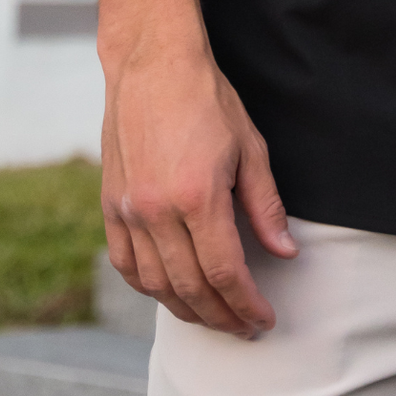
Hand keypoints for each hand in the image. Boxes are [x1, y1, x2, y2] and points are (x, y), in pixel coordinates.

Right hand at [100, 29, 297, 337]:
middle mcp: (157, 212)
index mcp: (198, 198)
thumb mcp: (251, 147)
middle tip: (245, 329)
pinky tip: (170, 293)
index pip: (224, 273)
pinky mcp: (110, 206)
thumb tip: (284, 251)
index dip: (245, 303)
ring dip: (186, 310)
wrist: (152, 66)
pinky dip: (149, 287)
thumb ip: (265, 205)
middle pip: (190, 287)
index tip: (263, 319)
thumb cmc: (207, 100)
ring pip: (155, 284)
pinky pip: (126, 264)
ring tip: (214, 317)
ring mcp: (128, 211)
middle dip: (221, 316)